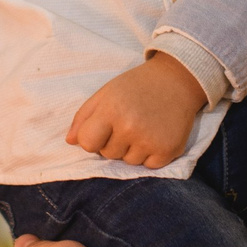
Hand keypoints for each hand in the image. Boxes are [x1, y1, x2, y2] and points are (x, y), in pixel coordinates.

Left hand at [66, 53, 206, 168]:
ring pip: (128, 162)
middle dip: (114, 142)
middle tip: (129, 121)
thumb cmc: (136, 86)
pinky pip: (149, 166)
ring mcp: (150, 140)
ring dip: (133, 149)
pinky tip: (156, 135)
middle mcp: (130, 127)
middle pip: (108, 154)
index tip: (103, 128)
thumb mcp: (105, 93)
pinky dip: (151, 155)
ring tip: (143, 127)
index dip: (92, 138)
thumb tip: (70, 142)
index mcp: (111, 110)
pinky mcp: (168, 150)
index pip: (87, 144)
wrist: (176, 80)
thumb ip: (83, 117)